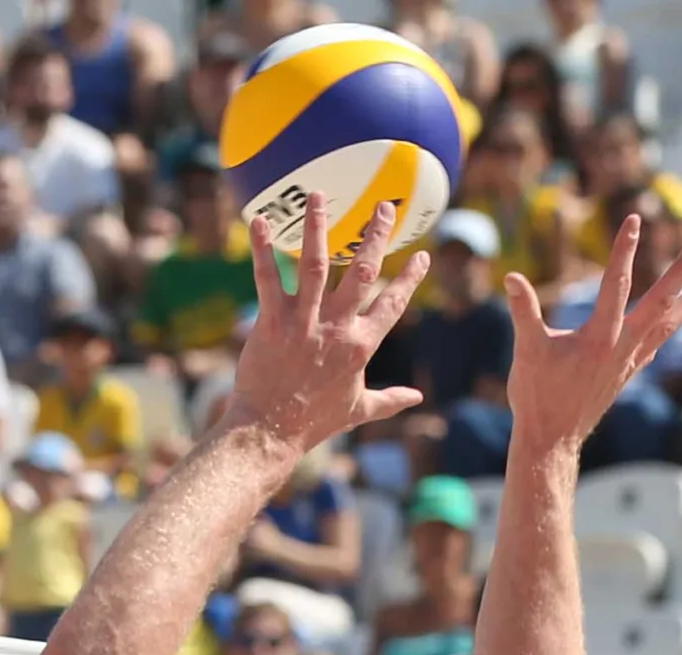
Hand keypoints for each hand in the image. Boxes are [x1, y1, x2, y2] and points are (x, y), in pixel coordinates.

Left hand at [226, 196, 426, 450]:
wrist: (269, 432)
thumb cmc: (313, 422)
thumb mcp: (357, 410)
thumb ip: (389, 399)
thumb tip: (417, 398)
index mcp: (361, 345)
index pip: (393, 303)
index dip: (409, 278)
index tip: (421, 254)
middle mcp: (336, 328)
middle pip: (362, 272)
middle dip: (376, 236)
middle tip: (384, 207)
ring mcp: (303, 323)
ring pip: (314, 264)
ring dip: (318, 227)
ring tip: (320, 195)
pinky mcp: (271, 322)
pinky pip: (268, 279)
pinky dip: (263, 249)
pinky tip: (260, 221)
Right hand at [503, 214, 681, 451]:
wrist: (551, 438)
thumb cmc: (536, 395)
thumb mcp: (527, 350)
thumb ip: (523, 311)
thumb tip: (511, 278)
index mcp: (599, 336)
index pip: (616, 284)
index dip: (624, 250)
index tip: (634, 220)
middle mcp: (622, 346)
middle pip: (659, 300)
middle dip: (681, 270)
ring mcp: (628, 361)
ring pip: (667, 324)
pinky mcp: (626, 375)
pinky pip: (655, 345)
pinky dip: (669, 329)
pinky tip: (675, 321)